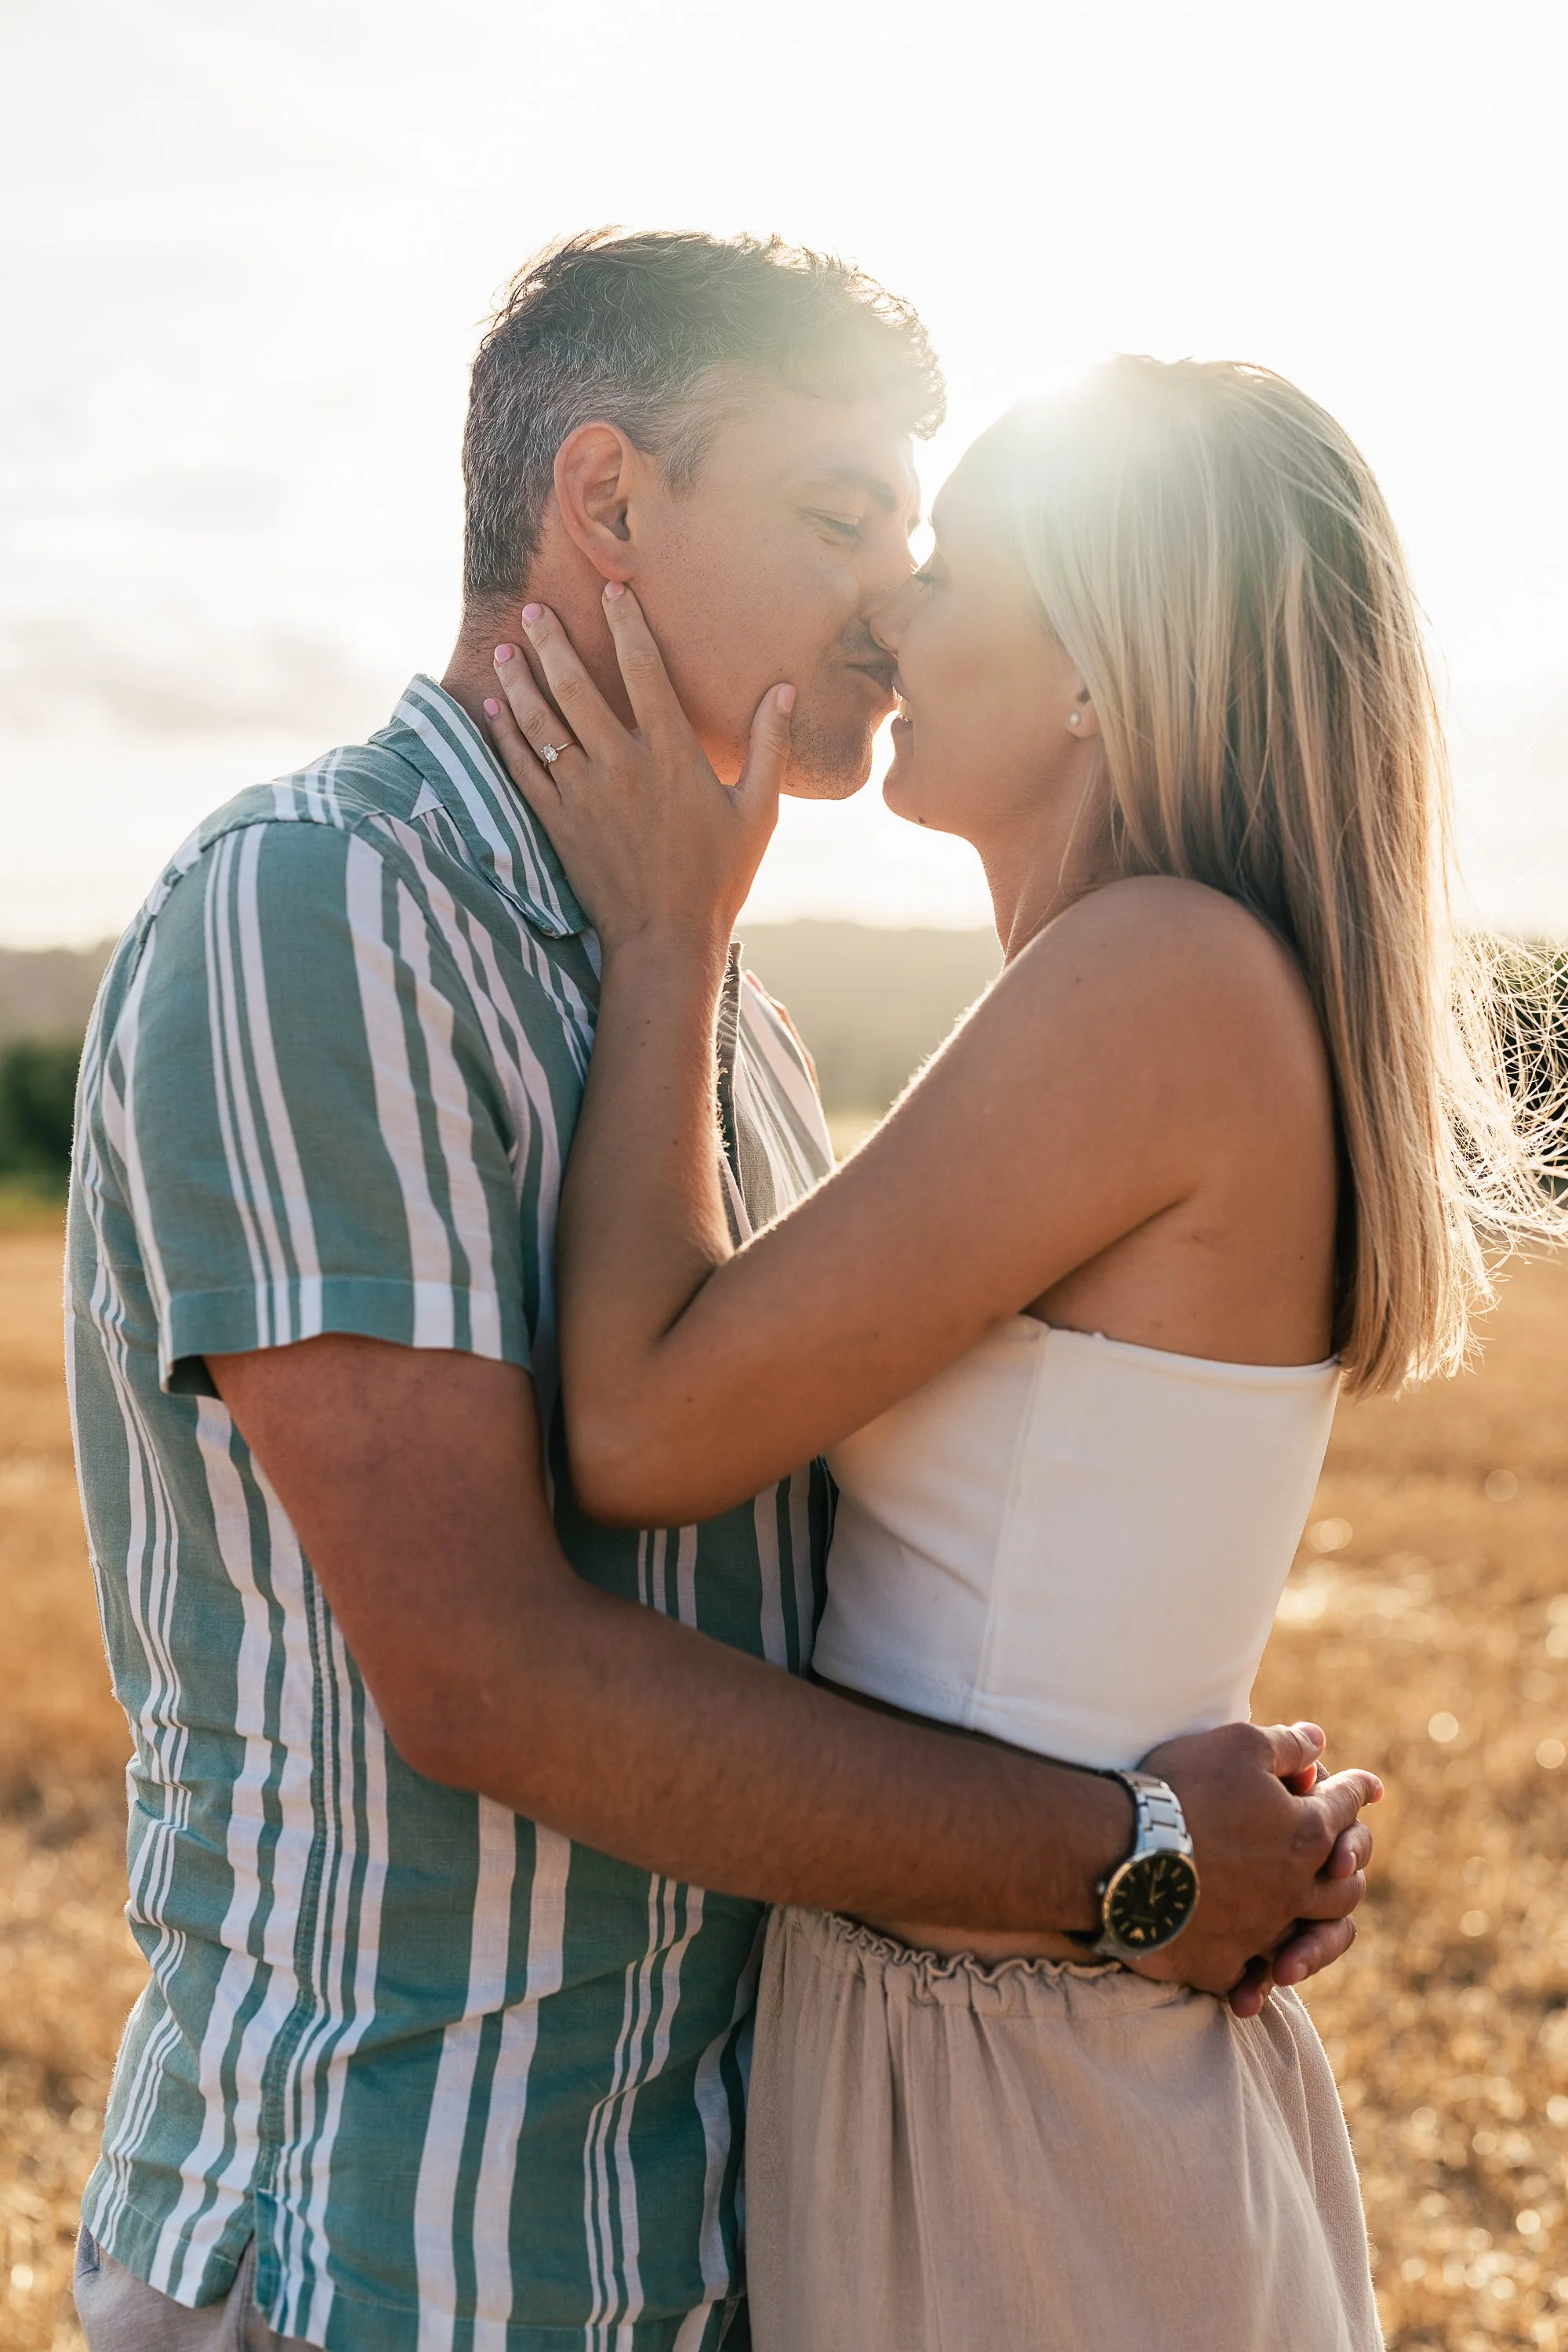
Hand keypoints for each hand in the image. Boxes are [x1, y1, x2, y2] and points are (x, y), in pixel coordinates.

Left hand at [484, 584, 791, 952]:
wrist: (665, 938)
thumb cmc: (718, 876)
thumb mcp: (758, 811)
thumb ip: (768, 745)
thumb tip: (784, 688)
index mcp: (671, 754)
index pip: (643, 670)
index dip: (626, 625)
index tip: (612, 592)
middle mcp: (621, 765)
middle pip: (576, 687)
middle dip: (551, 642)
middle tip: (532, 608)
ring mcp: (583, 794)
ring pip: (541, 723)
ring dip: (520, 681)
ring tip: (504, 649)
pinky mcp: (557, 823)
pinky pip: (522, 770)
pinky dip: (505, 737)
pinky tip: (493, 710)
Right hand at [1131, 1721, 1380, 2013]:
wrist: (1122, 1852)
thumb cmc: (1181, 1789)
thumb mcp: (1237, 1745)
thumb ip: (1286, 1746)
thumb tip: (1319, 1742)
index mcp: (1306, 1833)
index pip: (1345, 1808)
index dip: (1357, 1791)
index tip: (1370, 1786)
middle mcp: (1295, 1889)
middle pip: (1345, 1888)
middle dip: (1350, 1869)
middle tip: (1345, 1861)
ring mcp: (1261, 1932)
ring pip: (1308, 1941)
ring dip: (1315, 1937)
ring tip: (1311, 1928)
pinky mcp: (1221, 1963)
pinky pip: (1249, 1976)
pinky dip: (1256, 1979)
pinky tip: (1251, 1979)